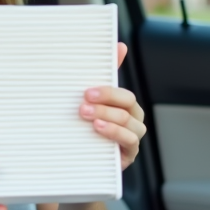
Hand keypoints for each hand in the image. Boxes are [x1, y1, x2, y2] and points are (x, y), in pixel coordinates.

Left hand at [80, 43, 146, 169]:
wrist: (77, 163)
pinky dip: (115, 134)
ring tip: (90, 119)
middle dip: (107, 102)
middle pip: (128, 105)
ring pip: (130, 123)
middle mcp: (133, 121)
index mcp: (125, 106)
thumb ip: (103, 75)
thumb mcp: (92, 102)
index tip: (87, 91)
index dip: (108, 90)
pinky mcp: (128, 156)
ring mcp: (132, 139)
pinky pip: (130, 142)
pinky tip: (99, 130)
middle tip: (84, 104)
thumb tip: (120, 45)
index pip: (124, 93)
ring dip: (109, 118)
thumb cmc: (87, 129)